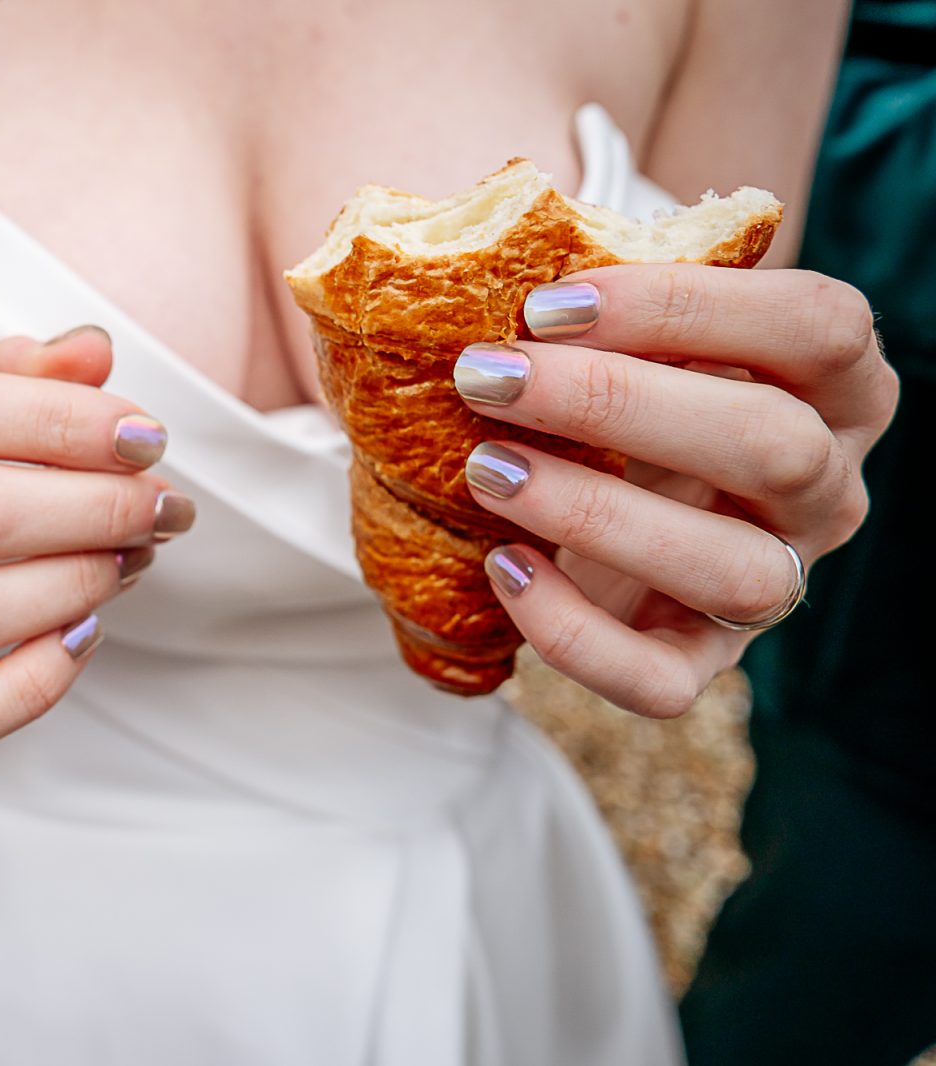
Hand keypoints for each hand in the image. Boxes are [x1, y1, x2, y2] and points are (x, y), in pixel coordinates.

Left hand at [453, 265, 897, 716]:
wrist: (608, 510)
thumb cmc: (623, 397)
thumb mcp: (634, 341)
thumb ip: (605, 306)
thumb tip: (483, 261)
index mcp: (837, 384)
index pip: (818, 324)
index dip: (685, 304)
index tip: (547, 305)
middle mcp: (826, 486)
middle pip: (773, 441)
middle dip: (616, 402)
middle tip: (488, 375)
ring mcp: (778, 582)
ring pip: (734, 569)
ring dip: (598, 515)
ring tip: (487, 471)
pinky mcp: (704, 659)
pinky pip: (661, 679)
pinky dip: (573, 633)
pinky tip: (503, 568)